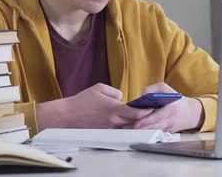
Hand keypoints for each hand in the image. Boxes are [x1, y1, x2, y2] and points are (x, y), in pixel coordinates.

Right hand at [36, 83, 153, 129]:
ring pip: (128, 127)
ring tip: (140, 117)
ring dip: (134, 123)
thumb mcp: (99, 88)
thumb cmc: (82, 101)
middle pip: (136, 122)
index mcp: (115, 109)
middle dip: (144, 118)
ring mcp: (110, 129)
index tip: (154, 106)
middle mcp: (114, 121)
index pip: (138, 112)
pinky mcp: (106, 134)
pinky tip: (125, 122)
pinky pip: (119, 130)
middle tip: (151, 112)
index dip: (147, 110)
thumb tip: (122, 98)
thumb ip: (115, 92)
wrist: (67, 117)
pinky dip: (124, 126)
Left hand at [122, 82, 204, 131]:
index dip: (144, 121)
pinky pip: (154, 134)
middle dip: (138, 128)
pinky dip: (144, 134)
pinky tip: (134, 132)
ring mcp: (168, 129)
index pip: (156, 117)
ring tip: (126, 130)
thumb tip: (142, 94)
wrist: (190, 113)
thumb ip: (153, 89)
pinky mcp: (166, 133)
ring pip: (151, 132)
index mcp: (170, 110)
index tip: (134, 123)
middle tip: (125, 128)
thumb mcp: (165, 88)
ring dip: (139, 132)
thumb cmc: (175, 99)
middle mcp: (169, 121)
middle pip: (151, 127)